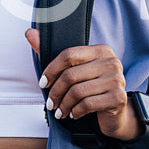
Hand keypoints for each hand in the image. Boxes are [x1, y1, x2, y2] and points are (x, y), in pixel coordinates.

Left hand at [25, 28, 142, 141]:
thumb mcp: (76, 72)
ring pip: (77, 92)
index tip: (43, 84)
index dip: (51, 70)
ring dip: (64, 105)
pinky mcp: (118, 98)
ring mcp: (117, 80)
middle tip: (50, 103)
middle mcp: (111, 62)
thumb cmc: (93, 89)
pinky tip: (73, 114)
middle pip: (70, 75)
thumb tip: (30, 33)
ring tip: (60, 111)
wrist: (115, 113)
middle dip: (55, 92)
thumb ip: (55, 55)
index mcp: (101, 50)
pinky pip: (87, 104)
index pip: (69, 55)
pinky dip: (75, 111)